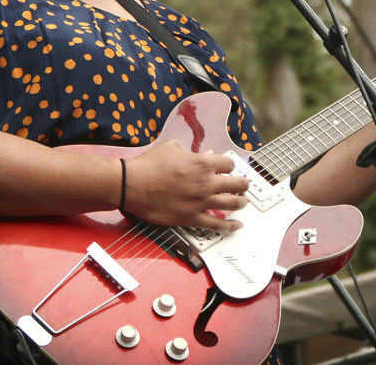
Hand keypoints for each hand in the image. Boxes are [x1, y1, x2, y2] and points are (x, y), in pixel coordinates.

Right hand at [123, 140, 249, 232]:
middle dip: (243, 185)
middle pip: (238, 184)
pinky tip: (237, 226)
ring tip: (243, 202)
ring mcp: (200, 202)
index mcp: (203, 163)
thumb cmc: (149, 164)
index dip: (230, 166)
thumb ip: (192, 152)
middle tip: (243, 186)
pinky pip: (217, 225)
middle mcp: (206, 183)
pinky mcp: (192, 218)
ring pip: (233, 204)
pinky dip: (230, 226)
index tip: (227, 169)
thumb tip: (206, 155)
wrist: (132, 185)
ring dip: (241, 203)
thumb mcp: (172, 148)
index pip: (229, 163)